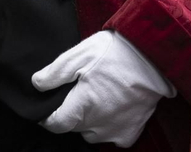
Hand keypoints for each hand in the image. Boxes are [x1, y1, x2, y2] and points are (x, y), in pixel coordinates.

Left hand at [31, 30, 172, 146]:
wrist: (154, 57)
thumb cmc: (116, 52)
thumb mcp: (81, 53)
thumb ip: (56, 72)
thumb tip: (36, 84)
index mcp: (82, 106)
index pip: (56, 124)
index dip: (48, 117)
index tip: (47, 107)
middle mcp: (97, 124)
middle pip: (73, 127)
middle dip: (70, 113)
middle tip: (77, 91)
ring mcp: (114, 131)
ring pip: (91, 133)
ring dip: (88, 121)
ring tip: (96, 97)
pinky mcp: (130, 132)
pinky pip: (111, 137)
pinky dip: (108, 126)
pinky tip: (112, 108)